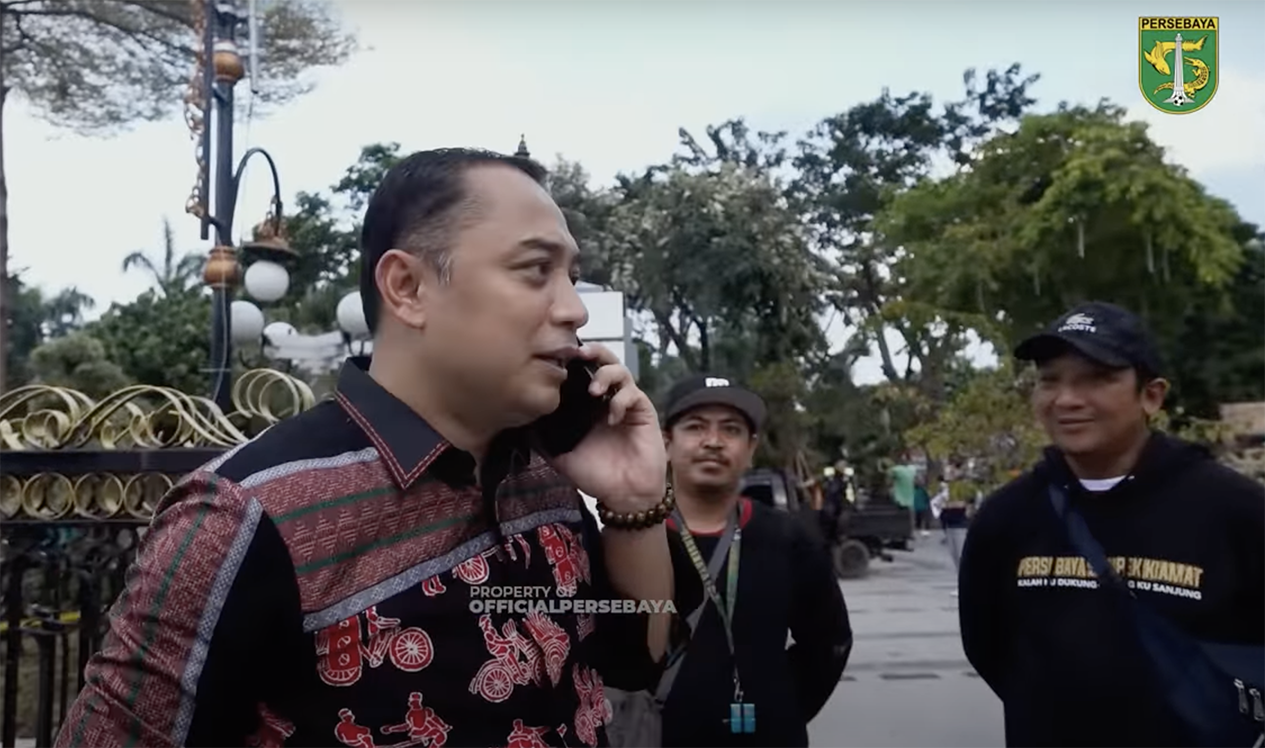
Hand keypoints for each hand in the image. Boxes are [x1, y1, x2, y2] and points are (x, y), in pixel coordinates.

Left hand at [551, 343, 666, 512]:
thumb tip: (520, 423)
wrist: (623, 494)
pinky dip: (621, 400)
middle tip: (579, 352)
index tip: (557, 357)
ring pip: (621, 370)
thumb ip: (542, 438)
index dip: (572, 361)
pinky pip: (633, 394)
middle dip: (593, 351)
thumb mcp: (560, 455)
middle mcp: (606, 399)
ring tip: (594, 390)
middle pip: (603, 360)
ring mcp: (626, 403)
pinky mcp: (643, 411)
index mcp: (587, 406)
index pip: (580, 372)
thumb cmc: (595, 475)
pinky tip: (612, 418)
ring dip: (606, 374)